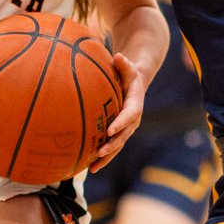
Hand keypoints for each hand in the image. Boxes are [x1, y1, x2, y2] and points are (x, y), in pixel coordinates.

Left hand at [90, 52, 146, 167]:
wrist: (135, 84)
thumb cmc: (128, 74)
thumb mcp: (128, 67)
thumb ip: (124, 64)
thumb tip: (119, 56)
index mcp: (135, 105)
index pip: (129, 115)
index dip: (120, 123)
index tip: (110, 130)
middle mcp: (132, 120)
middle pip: (123, 136)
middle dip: (112, 145)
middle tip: (100, 152)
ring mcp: (125, 129)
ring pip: (117, 146)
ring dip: (106, 158)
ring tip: (92, 168)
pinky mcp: (118, 133)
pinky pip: (111, 147)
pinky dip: (102, 157)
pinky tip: (88, 166)